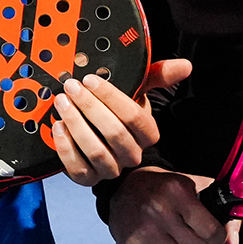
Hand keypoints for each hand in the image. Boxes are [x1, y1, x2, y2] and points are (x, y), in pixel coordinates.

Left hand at [46, 57, 190, 184]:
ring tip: (62, 103)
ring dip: (77, 125)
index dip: (111, 97)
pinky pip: (78, 168)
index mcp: (147, 133)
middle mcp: (132, 153)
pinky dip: (66, 147)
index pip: (134, 116)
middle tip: (71, 87)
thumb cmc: (118, 112)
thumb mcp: (137, 91)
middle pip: (115, 133)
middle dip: (90, 107)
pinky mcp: (88, 178)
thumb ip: (158, 76)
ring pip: (97, 151)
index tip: (91, 79)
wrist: (102, 141)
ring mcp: (111, 168)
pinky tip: (57, 127)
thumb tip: (185, 65)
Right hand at [109, 166, 225, 243]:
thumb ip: (222, 213)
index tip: (214, 232)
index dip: (218, 236)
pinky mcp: (134, 242)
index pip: (212, 231)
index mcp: (177, 191)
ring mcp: (145, 228)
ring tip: (184, 241)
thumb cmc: (165, 186)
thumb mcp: (196, 187)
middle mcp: (159, 210)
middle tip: (199, 237)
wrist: (125, 185)